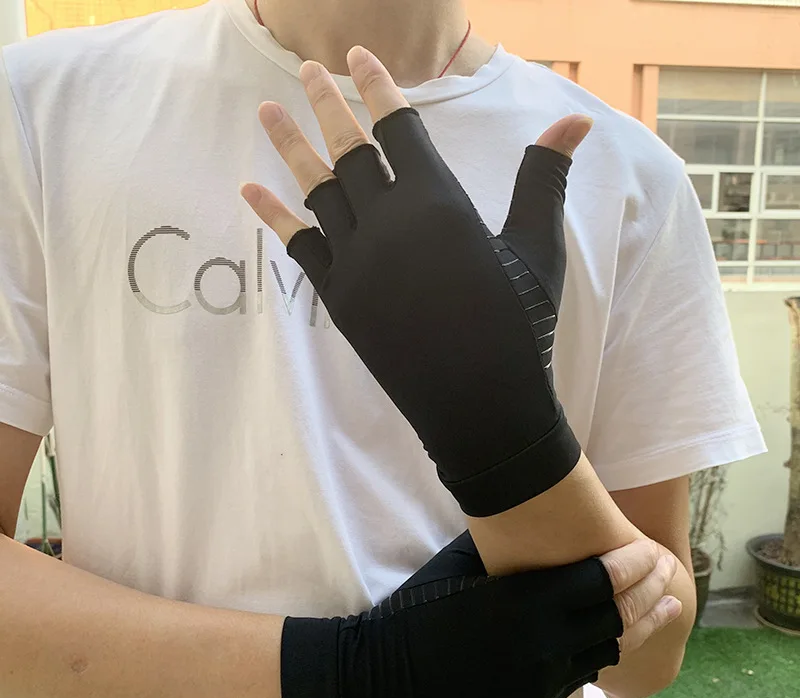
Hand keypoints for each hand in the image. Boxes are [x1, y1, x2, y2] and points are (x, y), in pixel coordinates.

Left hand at [242, 48, 592, 517]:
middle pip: (350, 149)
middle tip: (309, 68)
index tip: (359, 55)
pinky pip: (298, 247)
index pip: (400, 127)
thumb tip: (575, 119)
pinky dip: (273, 216)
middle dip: (329, 103)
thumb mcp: (536, 248)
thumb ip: (542, 179)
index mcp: (438, 203)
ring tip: (266, 111)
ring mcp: (356, 263)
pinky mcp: (339, 299)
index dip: (379, 86)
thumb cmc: (518, 325)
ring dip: (290, 146)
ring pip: (317, 190)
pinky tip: (249, 189)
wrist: (480, 403)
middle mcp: (388, 223)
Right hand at [280, 533, 680, 697]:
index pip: (597, 581)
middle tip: (668, 575)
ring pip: (606, 654)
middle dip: (647, 595)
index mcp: (523, 604)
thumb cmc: (416, 609)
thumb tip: (537, 531)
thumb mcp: (462, 567)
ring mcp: (539, 683)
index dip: (629, 565)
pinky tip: (617, 641)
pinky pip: (580, 678)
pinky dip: (603, 654)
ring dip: (638, 629)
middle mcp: (542, 646)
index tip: (649, 549)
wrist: (382, 679)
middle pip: (613, 619)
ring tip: (666, 609)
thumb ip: (508, 555)